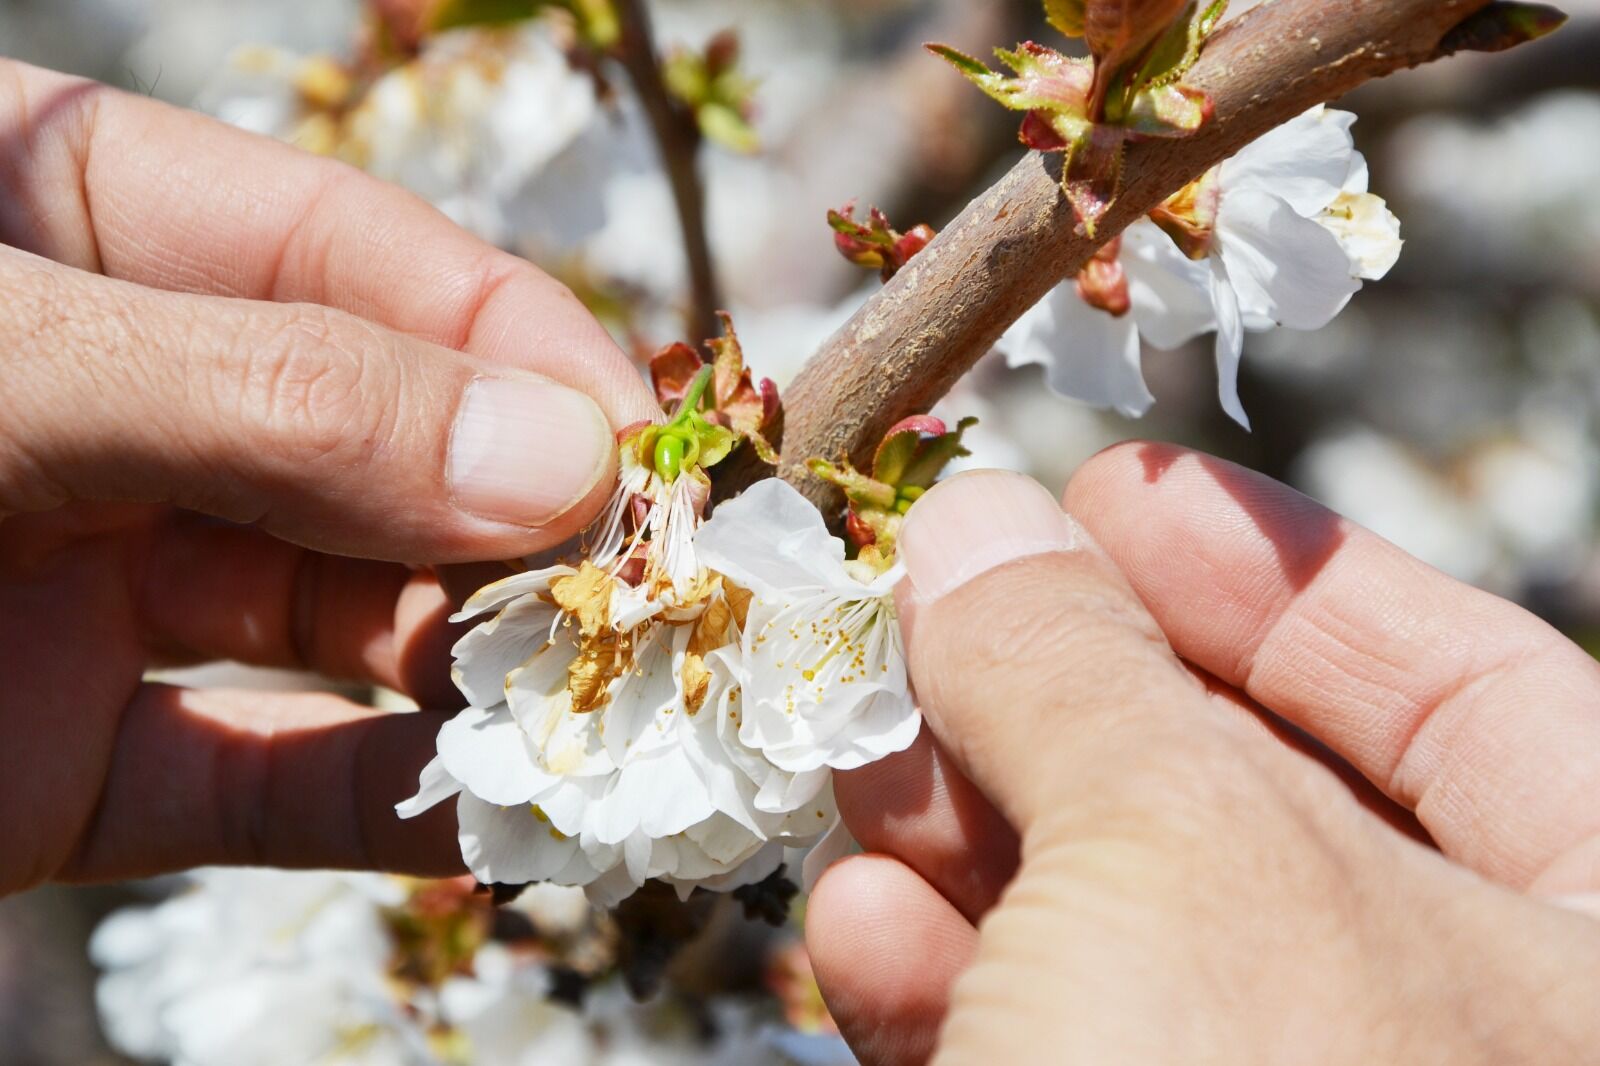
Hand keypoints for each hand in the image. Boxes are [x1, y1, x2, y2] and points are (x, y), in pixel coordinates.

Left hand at [0, 61, 657, 896]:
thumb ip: (264, 393)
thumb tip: (552, 454)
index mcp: (70, 230)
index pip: (359, 263)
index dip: (517, 351)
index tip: (635, 457)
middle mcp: (113, 404)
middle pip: (384, 452)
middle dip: (525, 536)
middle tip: (657, 615)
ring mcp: (96, 587)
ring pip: (347, 623)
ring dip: (481, 680)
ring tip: (606, 730)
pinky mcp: (69, 764)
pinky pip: (270, 775)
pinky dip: (394, 807)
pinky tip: (500, 826)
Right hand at [806, 450, 1599, 1063]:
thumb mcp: (1172, 844)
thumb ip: (1078, 667)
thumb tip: (977, 530)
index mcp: (1595, 959)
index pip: (1480, 696)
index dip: (1287, 577)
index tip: (1119, 496)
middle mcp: (1459, 1035)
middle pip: (1259, 798)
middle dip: (1071, 695)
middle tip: (938, 609)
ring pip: (1130, 926)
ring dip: (971, 833)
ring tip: (863, 753)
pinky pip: (1059, 1047)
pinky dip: (952, 979)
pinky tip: (862, 932)